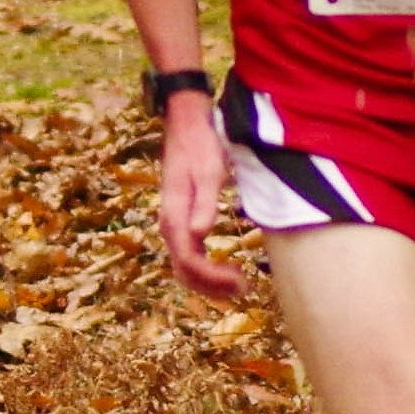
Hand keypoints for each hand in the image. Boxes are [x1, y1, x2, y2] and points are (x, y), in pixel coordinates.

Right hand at [156, 96, 254, 298]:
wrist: (187, 124)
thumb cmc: (201, 145)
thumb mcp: (208, 171)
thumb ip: (205, 202)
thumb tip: (200, 234)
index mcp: (174, 214)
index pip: (188, 260)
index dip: (212, 277)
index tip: (240, 281)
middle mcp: (170, 223)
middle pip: (184, 270)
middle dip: (212, 286)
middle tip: (244, 289)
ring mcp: (174, 223)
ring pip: (185, 266)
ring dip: (209, 281)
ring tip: (239, 285)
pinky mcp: (182, 220)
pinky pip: (189, 254)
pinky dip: (206, 269)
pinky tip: (226, 269)